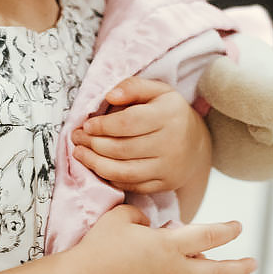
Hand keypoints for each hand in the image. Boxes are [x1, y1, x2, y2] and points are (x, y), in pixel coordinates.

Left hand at [72, 78, 210, 194]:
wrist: (196, 145)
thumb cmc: (169, 113)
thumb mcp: (157, 91)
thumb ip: (133, 87)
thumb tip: (109, 96)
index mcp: (169, 115)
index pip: (128, 123)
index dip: (102, 125)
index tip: (86, 125)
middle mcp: (172, 143)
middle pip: (122, 149)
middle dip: (93, 144)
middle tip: (76, 139)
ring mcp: (169, 168)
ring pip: (124, 171)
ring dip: (96, 164)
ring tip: (80, 153)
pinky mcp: (164, 185)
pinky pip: (131, 185)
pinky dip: (110, 178)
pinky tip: (98, 167)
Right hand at [74, 204, 256, 273]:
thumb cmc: (100, 247)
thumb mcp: (121, 217)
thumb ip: (142, 217)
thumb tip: (150, 227)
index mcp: (169, 245)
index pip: (209, 236)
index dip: (227, 230)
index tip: (238, 226)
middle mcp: (174, 271)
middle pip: (217, 271)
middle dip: (238, 267)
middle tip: (252, 263)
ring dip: (194, 272)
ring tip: (186, 262)